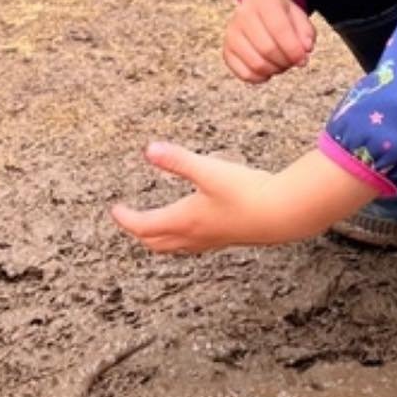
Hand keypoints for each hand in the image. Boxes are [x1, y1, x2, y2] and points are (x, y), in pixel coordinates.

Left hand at [111, 142, 368, 254]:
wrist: (282, 213)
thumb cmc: (246, 192)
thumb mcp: (209, 170)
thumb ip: (178, 160)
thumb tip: (149, 150)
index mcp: (184, 220)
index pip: (143, 226)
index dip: (126, 219)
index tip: (115, 210)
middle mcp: (194, 234)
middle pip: (155, 242)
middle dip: (139, 232)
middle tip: (129, 220)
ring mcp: (210, 239)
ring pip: (174, 247)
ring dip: (158, 240)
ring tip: (152, 228)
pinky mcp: (226, 237)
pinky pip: (193, 245)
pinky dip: (179, 240)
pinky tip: (189, 227)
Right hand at [224, 0, 315, 83]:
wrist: (259, 4)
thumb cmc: (282, 14)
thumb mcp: (299, 16)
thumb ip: (306, 33)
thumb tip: (305, 50)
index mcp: (264, 2)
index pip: (279, 28)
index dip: (293, 49)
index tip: (303, 59)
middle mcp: (243, 15)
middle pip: (267, 49)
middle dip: (286, 61)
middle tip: (293, 61)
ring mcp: (232, 33)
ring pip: (256, 64)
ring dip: (275, 70)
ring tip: (281, 64)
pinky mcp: (227, 50)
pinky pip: (244, 74)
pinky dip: (261, 78)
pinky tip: (269, 70)